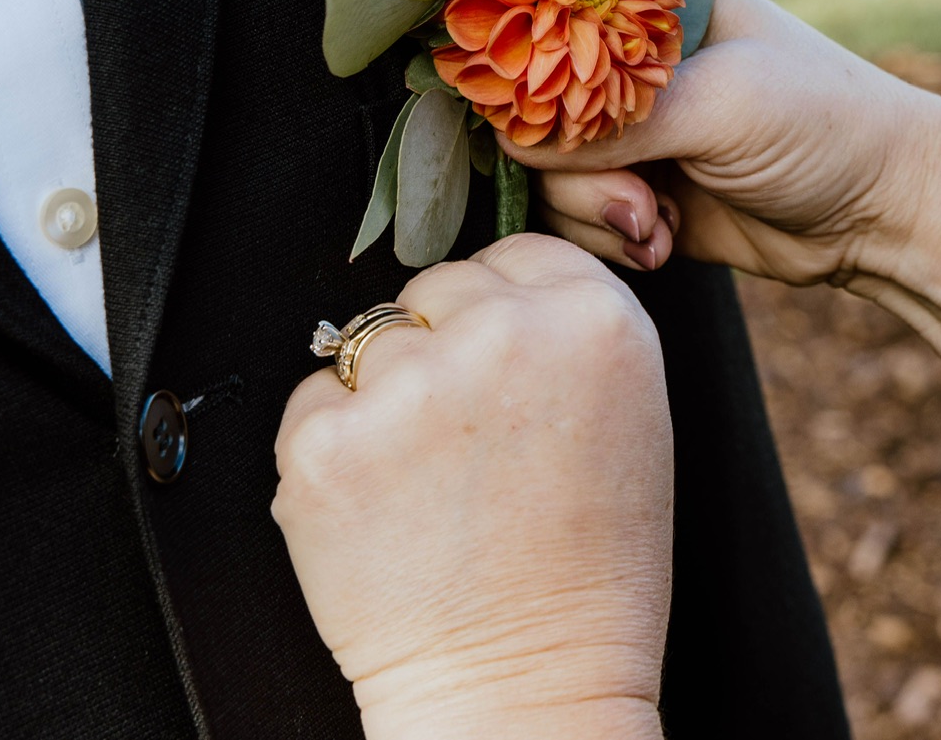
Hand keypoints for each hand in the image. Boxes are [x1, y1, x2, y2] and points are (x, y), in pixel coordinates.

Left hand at [271, 234, 671, 739]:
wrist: (523, 687)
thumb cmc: (584, 576)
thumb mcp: (629, 420)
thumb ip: (567, 335)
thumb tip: (496, 294)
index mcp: (596, 320)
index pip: (516, 253)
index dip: (500, 313)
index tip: (500, 368)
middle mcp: (505, 333)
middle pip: (437, 288)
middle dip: (438, 350)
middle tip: (466, 445)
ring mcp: (409, 385)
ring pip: (367, 342)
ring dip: (381, 399)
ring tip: (427, 486)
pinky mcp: (327, 440)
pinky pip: (311, 405)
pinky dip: (331, 453)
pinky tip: (383, 511)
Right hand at [506, 0, 940, 288]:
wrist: (884, 212)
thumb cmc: (821, 125)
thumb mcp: (720, 104)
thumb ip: (613, 118)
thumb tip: (514, 144)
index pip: (543, 11)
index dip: (526, 65)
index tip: (546, 117)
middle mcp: (627, 58)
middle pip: (533, 105)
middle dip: (572, 166)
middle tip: (636, 195)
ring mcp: (629, 125)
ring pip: (546, 170)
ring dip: (592, 211)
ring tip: (654, 222)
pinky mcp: (635, 188)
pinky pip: (574, 215)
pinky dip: (608, 237)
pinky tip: (661, 240)